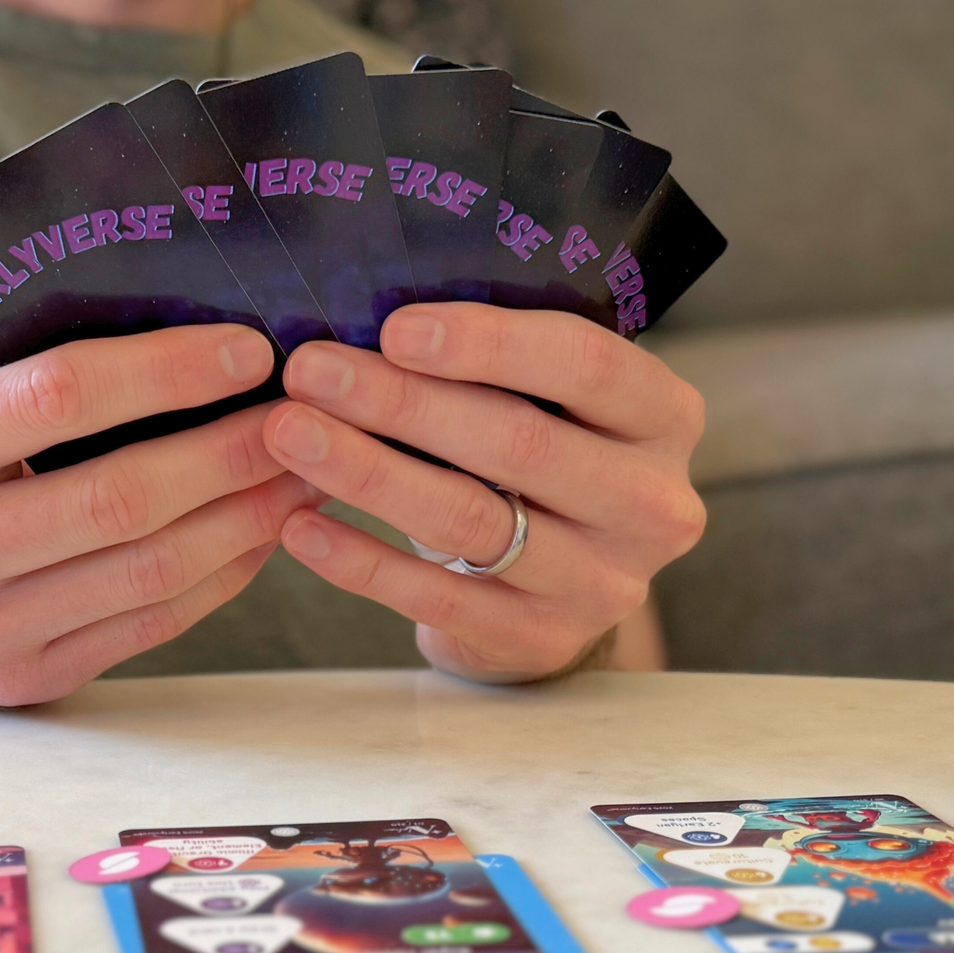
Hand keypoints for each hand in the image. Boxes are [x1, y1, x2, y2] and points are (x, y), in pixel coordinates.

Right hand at [0, 324, 320, 706]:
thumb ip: (29, 390)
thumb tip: (192, 343)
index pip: (57, 396)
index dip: (166, 370)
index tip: (248, 348)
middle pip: (121, 496)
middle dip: (233, 450)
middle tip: (306, 416)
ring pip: (150, 568)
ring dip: (248, 516)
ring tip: (306, 471)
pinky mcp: (23, 681)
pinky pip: (151, 623)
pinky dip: (222, 573)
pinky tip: (262, 531)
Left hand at [260, 305, 704, 681]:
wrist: (560, 589)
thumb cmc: (540, 464)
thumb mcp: (553, 403)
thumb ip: (499, 363)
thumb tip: (371, 312)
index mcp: (665, 418)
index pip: (587, 364)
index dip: (488, 344)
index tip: (393, 328)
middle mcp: (652, 504)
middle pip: (517, 442)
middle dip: (401, 403)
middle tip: (310, 373)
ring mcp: (604, 583)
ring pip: (470, 521)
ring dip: (367, 473)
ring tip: (289, 435)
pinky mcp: (542, 640)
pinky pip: (439, 599)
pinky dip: (362, 561)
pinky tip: (300, 527)